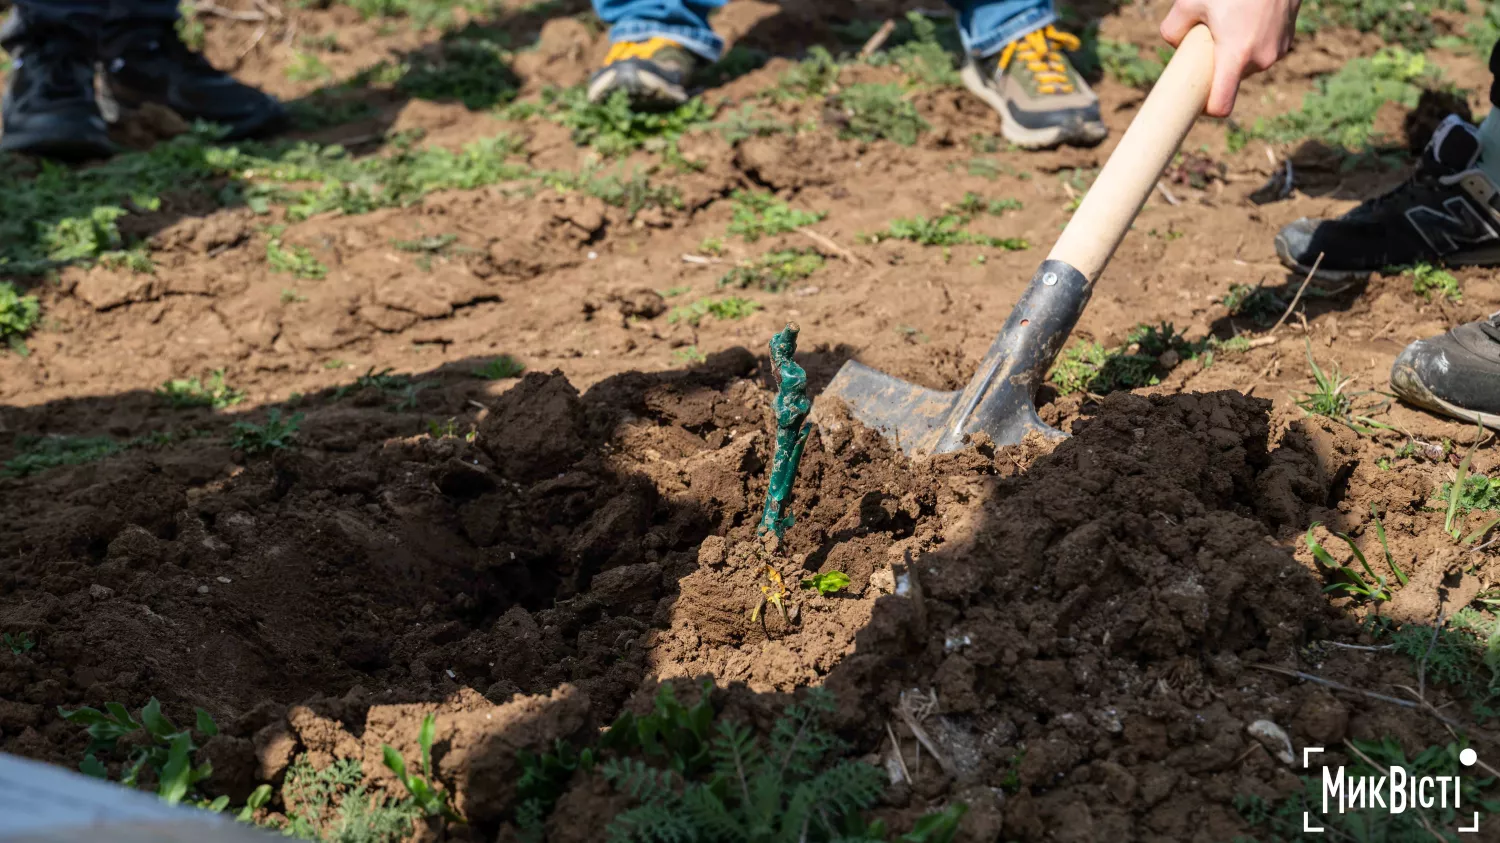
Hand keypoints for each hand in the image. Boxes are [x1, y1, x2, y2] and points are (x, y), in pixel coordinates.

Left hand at [1160, 0, 1301, 116]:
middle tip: (1207, 40)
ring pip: (1246, 65)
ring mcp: (1278, 50)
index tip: (1195, 100)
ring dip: (1234, 52)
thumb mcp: (1189, 2)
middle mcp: (1261, 59)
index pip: (1221, 105)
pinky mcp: (1288, 39)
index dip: (1206, 107)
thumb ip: (1172, 30)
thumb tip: (1174, 45)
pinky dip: (1250, 42)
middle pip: (1231, 80)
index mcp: (1236, 56)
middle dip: (1216, 67)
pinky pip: (1261, 51)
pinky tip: (1246, 17)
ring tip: (1230, 22)